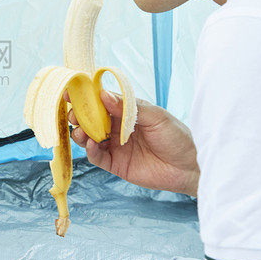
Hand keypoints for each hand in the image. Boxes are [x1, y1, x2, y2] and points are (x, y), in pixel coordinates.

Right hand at [69, 90, 198, 195]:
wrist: (189, 167)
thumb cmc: (177, 137)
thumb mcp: (156, 116)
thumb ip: (129, 107)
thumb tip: (103, 95)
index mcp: (126, 111)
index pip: (101, 100)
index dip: (86, 96)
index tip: (71, 92)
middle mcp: (117, 127)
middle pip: (90, 119)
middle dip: (79, 115)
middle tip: (74, 115)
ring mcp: (115, 145)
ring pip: (89, 137)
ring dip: (81, 132)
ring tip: (81, 131)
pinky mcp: (115, 164)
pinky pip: (96, 156)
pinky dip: (90, 150)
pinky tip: (92, 144)